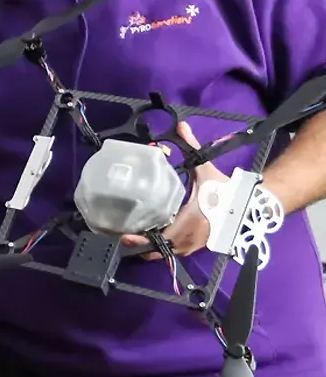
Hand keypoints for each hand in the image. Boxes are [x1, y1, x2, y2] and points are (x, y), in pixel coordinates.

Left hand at [119, 121, 225, 258]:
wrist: (250, 204)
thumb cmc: (226, 189)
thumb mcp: (206, 168)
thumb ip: (192, 147)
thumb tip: (182, 125)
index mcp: (190, 221)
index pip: (162, 238)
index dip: (143, 241)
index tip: (126, 237)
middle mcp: (191, 238)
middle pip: (160, 250)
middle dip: (142, 246)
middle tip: (125, 236)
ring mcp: (196, 244)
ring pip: (168, 252)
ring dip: (153, 248)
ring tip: (136, 237)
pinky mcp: (199, 245)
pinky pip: (177, 251)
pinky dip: (165, 246)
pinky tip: (155, 236)